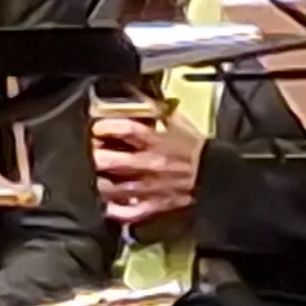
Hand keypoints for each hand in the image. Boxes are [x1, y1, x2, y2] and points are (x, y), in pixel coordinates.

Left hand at [93, 105, 204, 228]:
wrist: (216, 174)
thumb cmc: (196, 149)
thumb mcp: (178, 122)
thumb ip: (156, 108)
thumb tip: (139, 93)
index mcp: (155, 141)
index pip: (124, 130)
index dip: (105, 127)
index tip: (96, 127)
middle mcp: (149, 164)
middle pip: (110, 161)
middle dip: (94, 156)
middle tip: (88, 153)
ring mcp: (149, 187)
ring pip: (112, 188)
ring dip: (98, 182)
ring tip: (91, 177)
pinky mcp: (153, 205)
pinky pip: (128, 213)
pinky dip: (114, 210)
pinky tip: (107, 204)